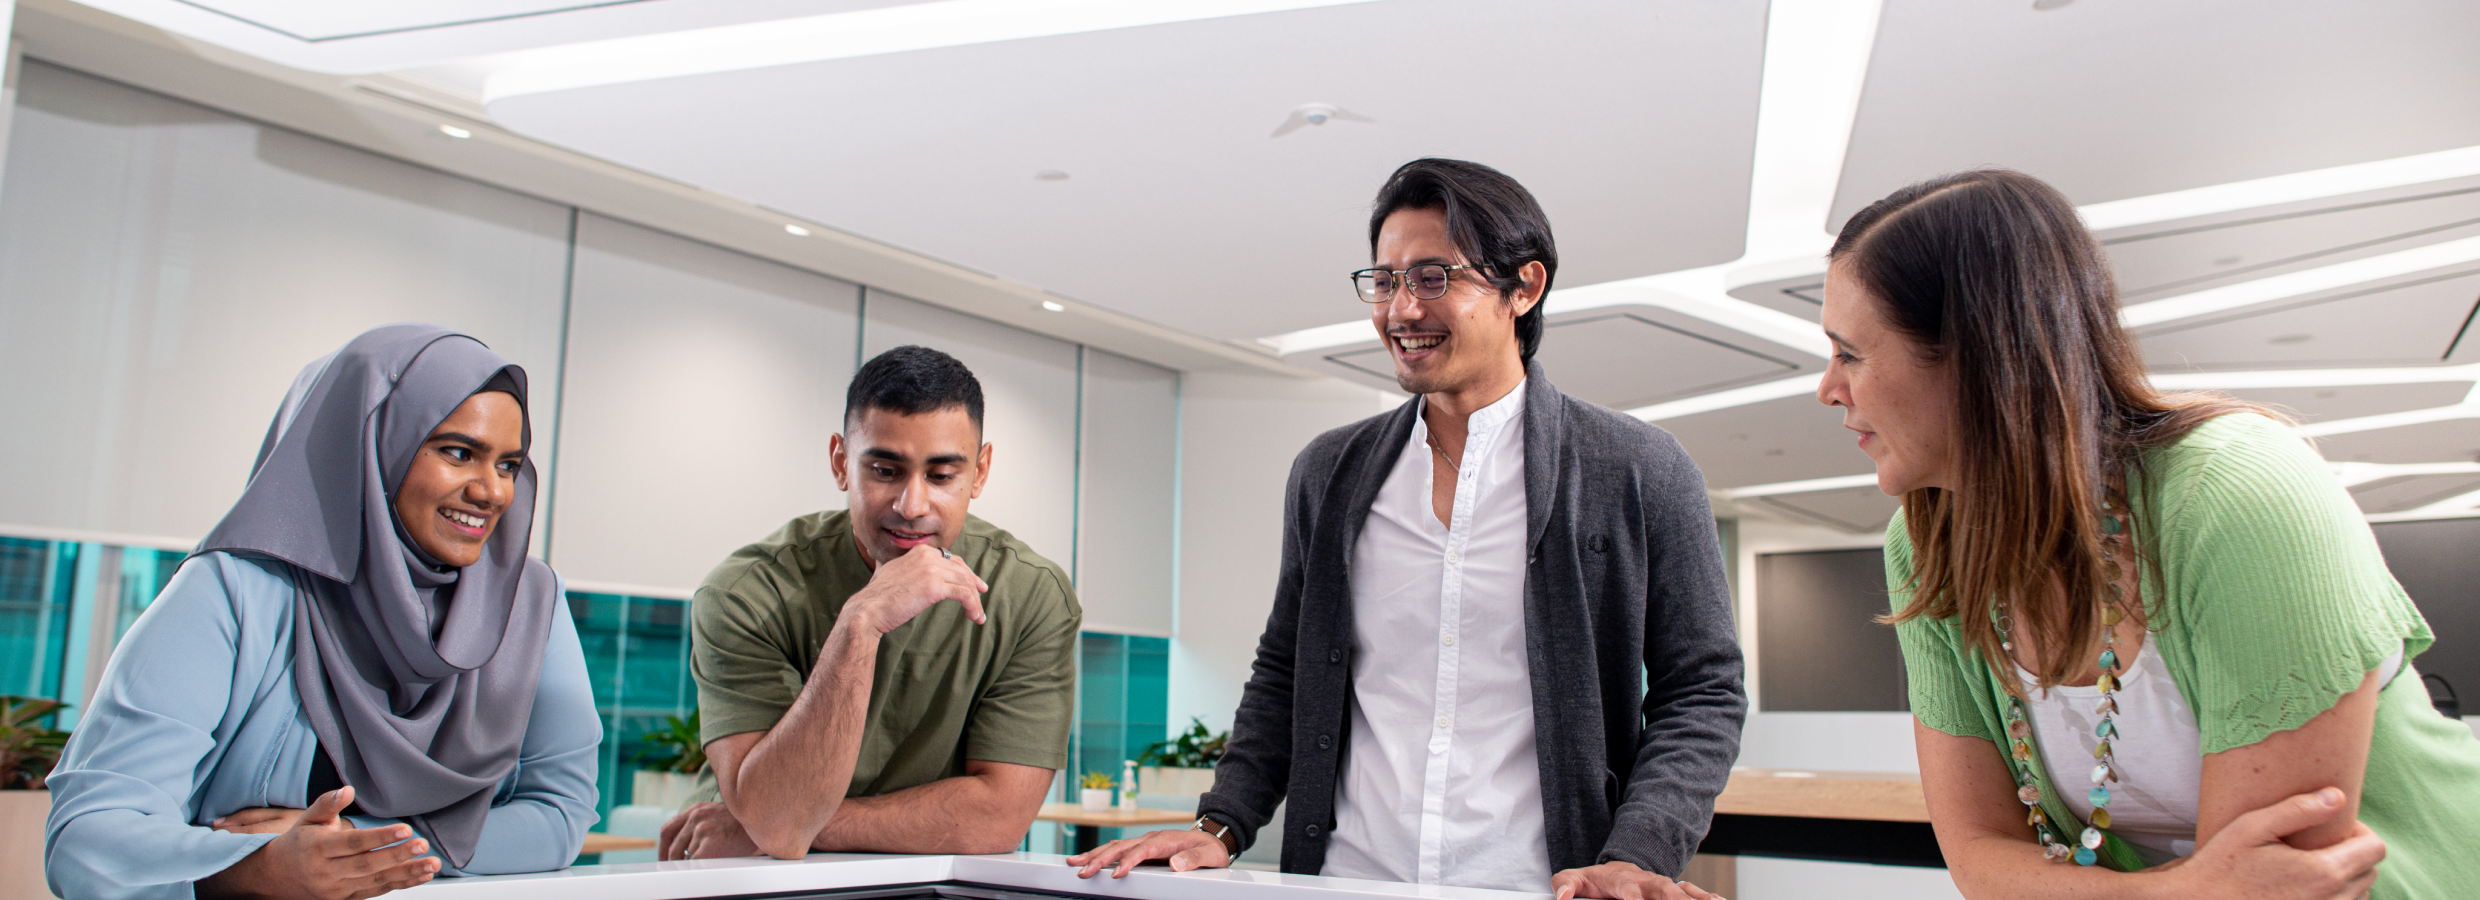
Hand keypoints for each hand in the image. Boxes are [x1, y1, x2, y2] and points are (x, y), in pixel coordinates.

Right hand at [197, 787, 439, 899]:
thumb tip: (347, 790)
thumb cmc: (299, 842)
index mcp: (318, 848)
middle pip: (367, 864)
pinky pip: (376, 891)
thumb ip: (327, 804)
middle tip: (423, 845)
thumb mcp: (308, 819)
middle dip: (398, 856)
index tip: (405, 829)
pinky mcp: (346, 898)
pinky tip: (421, 876)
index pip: (354, 843)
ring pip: (375, 881)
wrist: (278, 876)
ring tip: (431, 864)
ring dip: (406, 874)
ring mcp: (337, 889)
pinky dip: (401, 884)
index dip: (380, 837)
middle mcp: (327, 872)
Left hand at [660, 801, 764, 860]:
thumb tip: (686, 846)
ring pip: (688, 856)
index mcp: (697, 809)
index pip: (668, 829)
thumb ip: (700, 822)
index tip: (665, 858)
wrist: (767, 821)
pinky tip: (715, 863)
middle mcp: (696, 817)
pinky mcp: (709, 844)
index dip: (664, 847)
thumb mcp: (719, 813)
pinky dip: (701, 867)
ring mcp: (702, 829)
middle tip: (676, 869)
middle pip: (674, 845)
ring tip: (716, 858)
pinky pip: (696, 863)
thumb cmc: (747, 822)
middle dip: (673, 860)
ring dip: (697, 861)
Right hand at [845, 543, 988, 633]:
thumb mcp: (891, 572)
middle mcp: (928, 556)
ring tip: (978, 615)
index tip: (974, 583)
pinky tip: (974, 617)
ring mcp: (932, 570)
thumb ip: (902, 567)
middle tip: (981, 596)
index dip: (965, 571)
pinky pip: (964, 595)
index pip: (951, 558)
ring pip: (965, 583)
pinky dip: (973, 606)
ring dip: (975, 600)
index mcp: (920, 551)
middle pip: (961, 570)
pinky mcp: (935, 587)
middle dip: (974, 584)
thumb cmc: (877, 597)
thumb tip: (896, 568)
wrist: (868, 609)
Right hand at [1067, 827, 1230, 878]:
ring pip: (1115, 847)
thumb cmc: (1210, 849)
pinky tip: (1088, 861)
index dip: (1128, 861)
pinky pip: (1118, 851)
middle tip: (1082, 870)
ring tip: (1074, 863)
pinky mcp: (1142, 849)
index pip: (1143, 850)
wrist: (1211, 839)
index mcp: (1166, 840)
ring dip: (1094, 855)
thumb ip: (1194, 859)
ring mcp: (1145, 842)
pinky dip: (1102, 855)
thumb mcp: (1209, 855)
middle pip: (1121, 847)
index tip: (1116, 873)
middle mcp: (1151, 838)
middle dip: (1100, 858)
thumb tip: (1175, 864)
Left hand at [1551, 860, 1722, 899]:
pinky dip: (1707, 897)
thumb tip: (1561, 896)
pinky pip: (1695, 893)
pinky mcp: (1676, 891)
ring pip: (1683, 891)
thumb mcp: (1575, 879)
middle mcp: (1646, 882)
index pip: (1626, 887)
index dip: (1631, 896)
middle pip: (1662, 890)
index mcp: (1621, 880)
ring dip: (1697, 897)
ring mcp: (1663, 886)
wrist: (1618, 870)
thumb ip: (1566, 884)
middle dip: (1674, 898)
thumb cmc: (1598, 881)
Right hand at [2168, 787, 2383, 899]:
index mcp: (2322, 872)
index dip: (2361, 831)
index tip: (2334, 827)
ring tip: (2312, 865)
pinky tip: (2307, 886)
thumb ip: (2299, 810)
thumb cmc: (2222, 865)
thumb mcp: (2252, 827)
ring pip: (2361, 893)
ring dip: (2347, 876)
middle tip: (2319, 843)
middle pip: (2371, 871)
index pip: (2375, 848)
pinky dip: (2336, 895)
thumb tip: (2338, 796)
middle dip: (2354, 852)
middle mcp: (2332, 899)